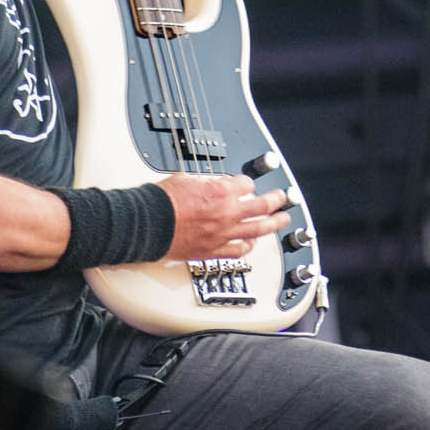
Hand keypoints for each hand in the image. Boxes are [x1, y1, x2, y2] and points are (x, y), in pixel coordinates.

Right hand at [157, 173, 288, 262]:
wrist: (147, 224)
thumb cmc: (160, 202)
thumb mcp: (185, 178)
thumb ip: (204, 182)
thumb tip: (209, 183)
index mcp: (220, 191)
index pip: (246, 184)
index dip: (246, 183)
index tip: (246, 184)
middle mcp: (226, 213)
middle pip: (262, 206)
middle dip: (276, 200)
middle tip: (282, 198)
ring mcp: (222, 234)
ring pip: (257, 229)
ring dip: (273, 224)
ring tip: (282, 220)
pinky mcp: (213, 250)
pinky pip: (238, 250)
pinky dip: (248, 246)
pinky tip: (252, 243)